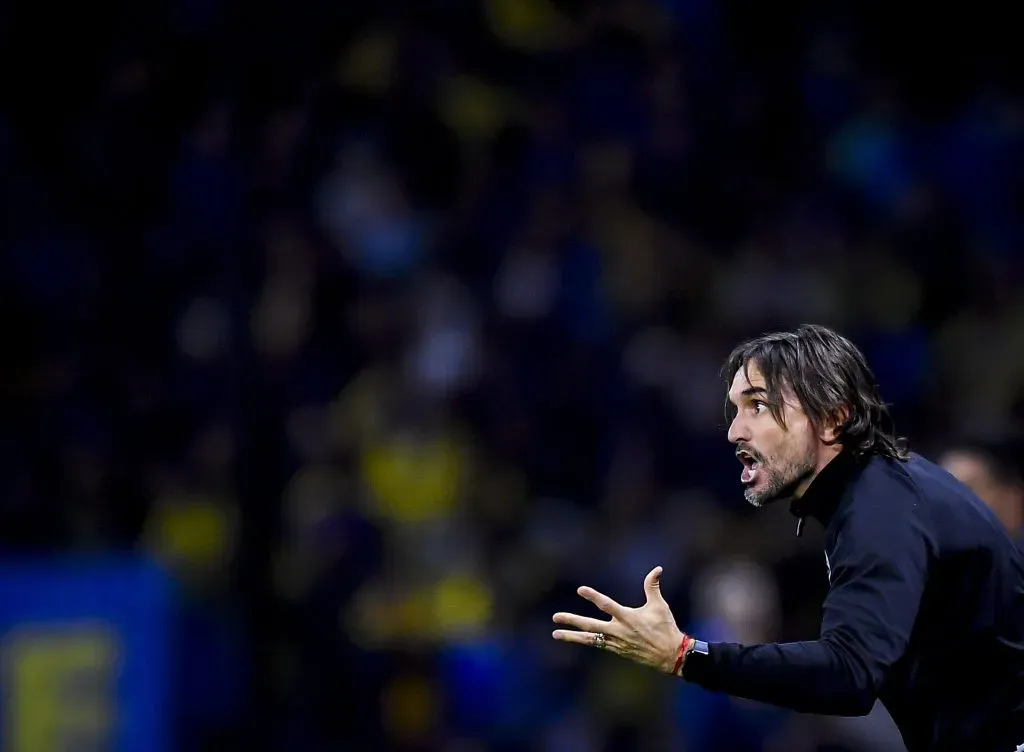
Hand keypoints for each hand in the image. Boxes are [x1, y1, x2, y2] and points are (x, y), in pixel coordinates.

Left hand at [552, 566, 686, 673]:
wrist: (670, 656)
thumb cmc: (665, 628)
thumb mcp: (659, 605)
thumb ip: (652, 586)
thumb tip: (657, 568)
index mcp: (627, 617)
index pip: (606, 605)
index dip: (593, 597)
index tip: (580, 590)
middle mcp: (618, 631)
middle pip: (590, 625)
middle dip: (572, 621)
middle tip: (555, 617)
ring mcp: (616, 642)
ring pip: (589, 639)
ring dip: (572, 636)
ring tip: (555, 634)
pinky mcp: (617, 650)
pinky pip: (597, 645)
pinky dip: (585, 641)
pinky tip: (575, 638)